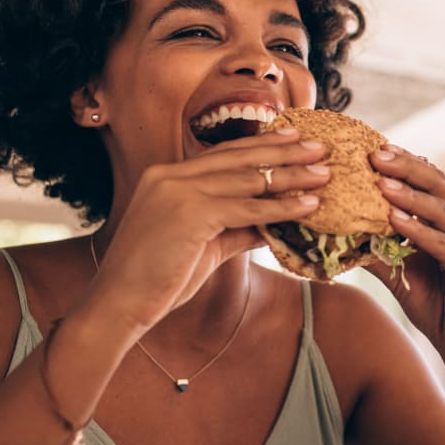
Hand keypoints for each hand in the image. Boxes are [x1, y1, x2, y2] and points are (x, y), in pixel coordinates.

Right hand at [82, 129, 329, 334]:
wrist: (119, 304)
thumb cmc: (158, 280)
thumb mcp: (204, 245)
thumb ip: (236, 228)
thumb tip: (272, 224)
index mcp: (167, 176)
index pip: (223, 154)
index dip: (261, 146)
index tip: (293, 139)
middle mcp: (171, 175)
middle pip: (240, 157)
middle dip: (284, 151)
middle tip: (320, 146)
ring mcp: (178, 191)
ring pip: (248, 179)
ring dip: (292, 176)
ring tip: (324, 174)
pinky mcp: (190, 213)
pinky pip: (247, 208)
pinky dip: (281, 207)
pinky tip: (307, 205)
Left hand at [367, 145, 444, 359]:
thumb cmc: (434, 302)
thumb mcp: (398, 271)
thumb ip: (377, 249)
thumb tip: (339, 233)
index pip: (428, 179)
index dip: (403, 161)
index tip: (373, 147)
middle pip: (436, 183)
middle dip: (405, 166)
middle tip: (375, 153)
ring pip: (440, 208)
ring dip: (409, 194)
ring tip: (382, 181)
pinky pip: (442, 243)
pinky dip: (418, 230)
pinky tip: (395, 220)